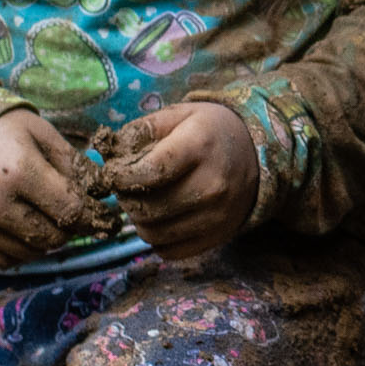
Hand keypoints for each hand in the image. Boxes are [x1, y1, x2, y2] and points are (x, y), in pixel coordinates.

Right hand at [0, 108, 95, 263]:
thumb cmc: (3, 131)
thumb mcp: (42, 134)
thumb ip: (76, 165)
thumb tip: (104, 195)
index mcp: (19, 171)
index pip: (72, 209)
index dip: (96, 216)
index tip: (108, 217)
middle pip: (54, 237)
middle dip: (72, 228)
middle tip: (74, 214)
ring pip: (33, 252)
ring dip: (49, 240)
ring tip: (48, 216)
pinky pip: (7, 260)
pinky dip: (24, 250)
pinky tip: (26, 228)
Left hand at [97, 99, 262, 263]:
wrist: (256, 155)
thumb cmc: (209, 132)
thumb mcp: (179, 115)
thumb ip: (141, 129)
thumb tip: (108, 154)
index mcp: (200, 146)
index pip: (150, 171)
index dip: (122, 177)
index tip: (113, 175)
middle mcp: (212, 184)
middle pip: (148, 207)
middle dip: (126, 199)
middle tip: (127, 188)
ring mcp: (217, 216)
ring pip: (153, 233)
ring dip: (138, 220)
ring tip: (143, 202)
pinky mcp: (217, 237)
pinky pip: (169, 251)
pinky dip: (156, 238)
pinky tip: (160, 218)